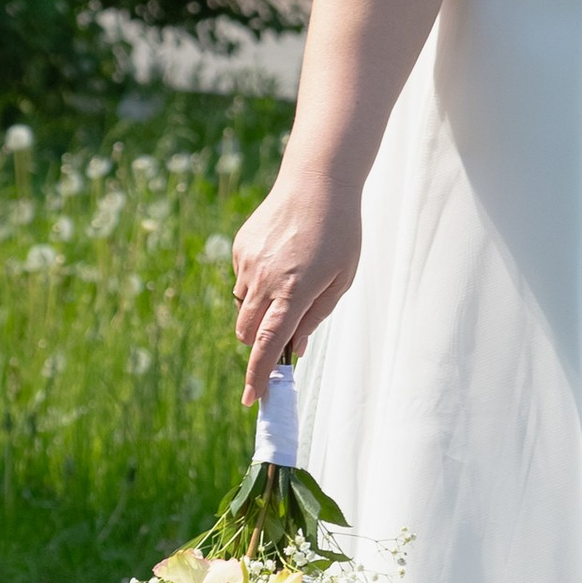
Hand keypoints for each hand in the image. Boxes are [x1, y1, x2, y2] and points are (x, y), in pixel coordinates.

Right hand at [232, 170, 364, 404]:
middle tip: (283, 331)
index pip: (267, 345)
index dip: (258, 376)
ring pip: (242, 306)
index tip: (252, 399)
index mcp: (294, 292)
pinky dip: (257, 282)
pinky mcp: (240, 248)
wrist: (317, 182)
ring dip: (259, 311)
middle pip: (246, 333)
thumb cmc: (340, 233)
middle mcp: (265, 280)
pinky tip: (281, 258)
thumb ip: (315, 317)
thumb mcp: (341, 279)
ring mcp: (248, 263)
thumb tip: (294, 349)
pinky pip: (242, 279)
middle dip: (258, 343)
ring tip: (291, 281)